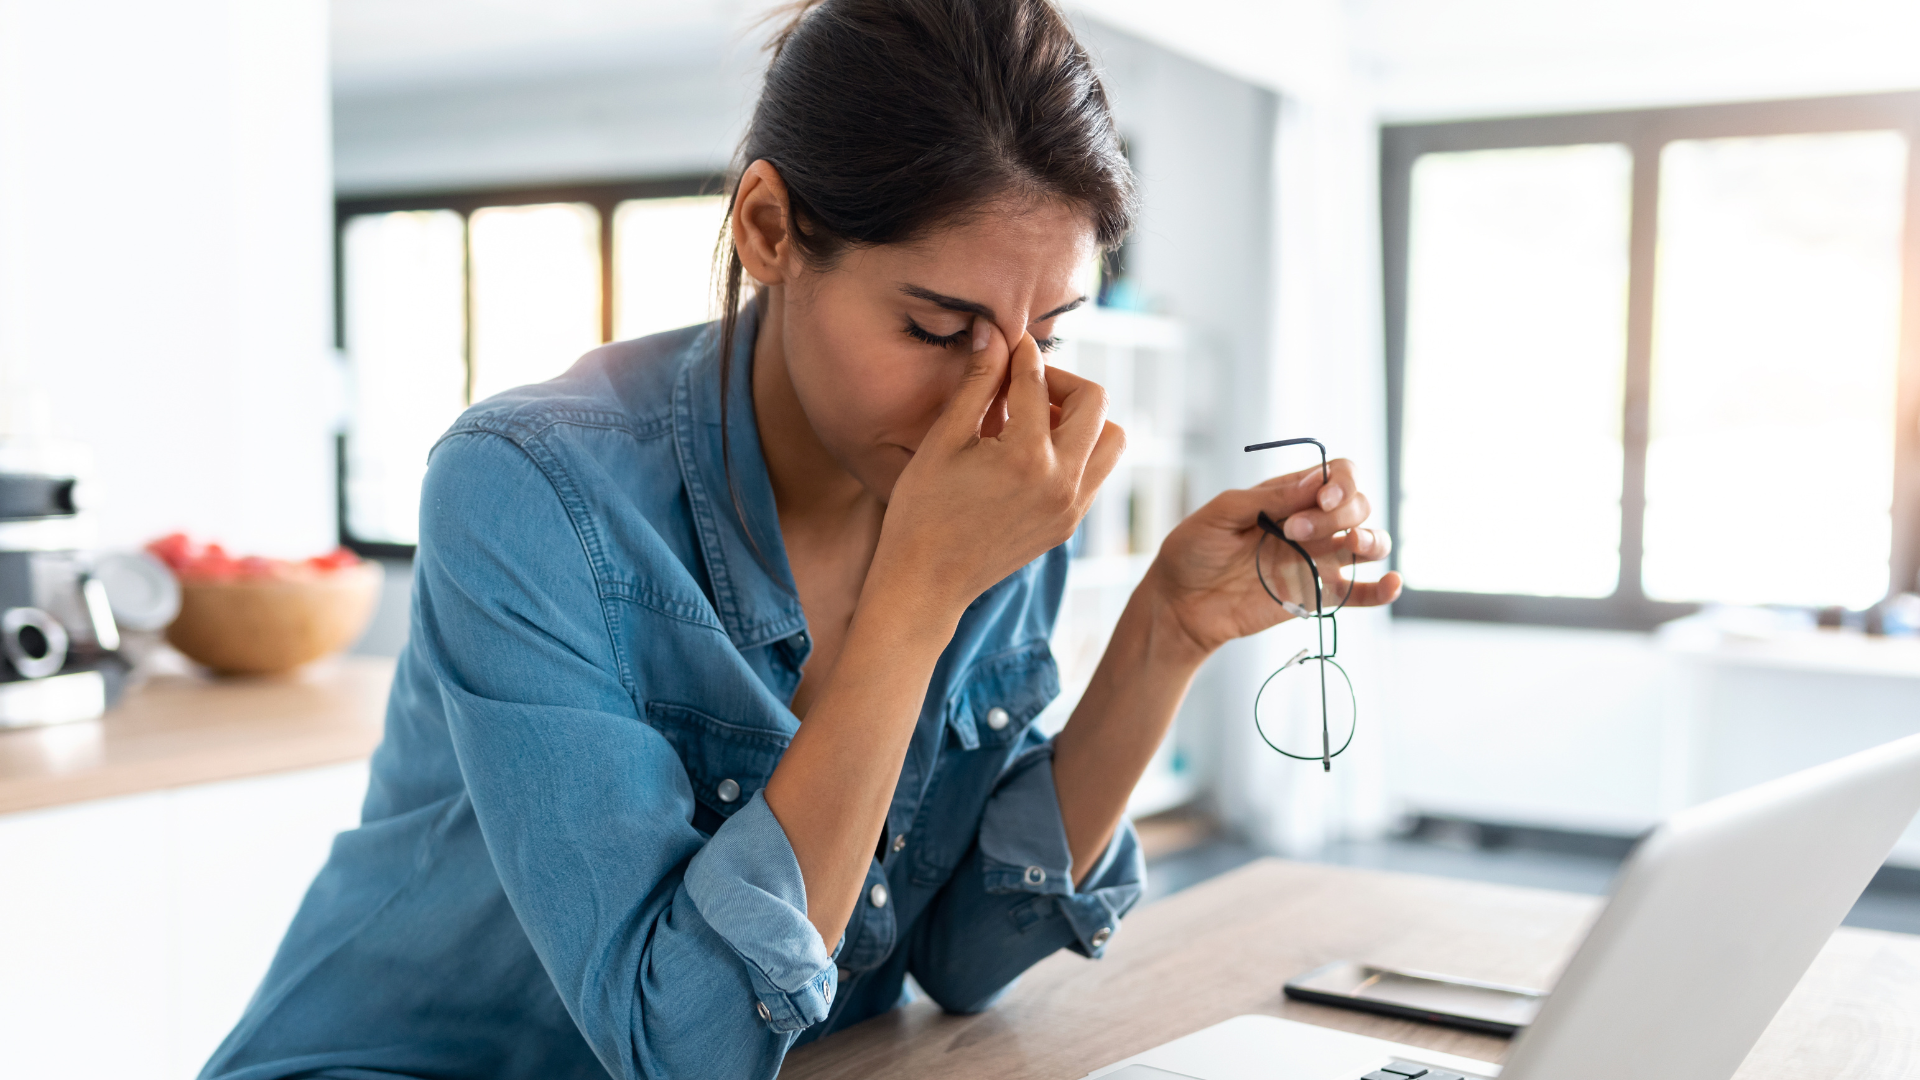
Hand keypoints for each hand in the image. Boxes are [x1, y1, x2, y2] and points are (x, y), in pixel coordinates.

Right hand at [874, 318, 1125, 615]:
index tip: (1008, 341)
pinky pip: (1096, 472)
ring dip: (1082, 418)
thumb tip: (993, 332)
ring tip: (1036, 420)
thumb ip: (977, 383)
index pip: (1037, 381)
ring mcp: (1072, 507)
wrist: (926, 584)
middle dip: (1061, 381)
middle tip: (1024, 385)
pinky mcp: (1070, 524)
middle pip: (1095, 402)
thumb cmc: (921, 511)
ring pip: (1111, 439)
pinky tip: (1034, 452)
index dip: (1020, 353)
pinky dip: (1078, 450)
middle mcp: (1062, 482)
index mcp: (1027, 456)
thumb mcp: (944, 440)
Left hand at [1143, 459, 1401, 656]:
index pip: (1338, 475)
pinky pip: (1360, 592)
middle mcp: (1311, 524)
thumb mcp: (1221, 514)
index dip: (1341, 482)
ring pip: (1369, 542)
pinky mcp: (1317, 595)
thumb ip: (1268, 498)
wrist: (1180, 604)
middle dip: (1338, 513)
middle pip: (1357, 505)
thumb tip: (1315, 482)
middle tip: (1294, 531)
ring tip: (1352, 544)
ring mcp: (1317, 560)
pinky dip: (1382, 589)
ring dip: (1371, 539)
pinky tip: (1391, 583)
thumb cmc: (1193, 551)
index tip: (1320, 498)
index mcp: (1289, 495)